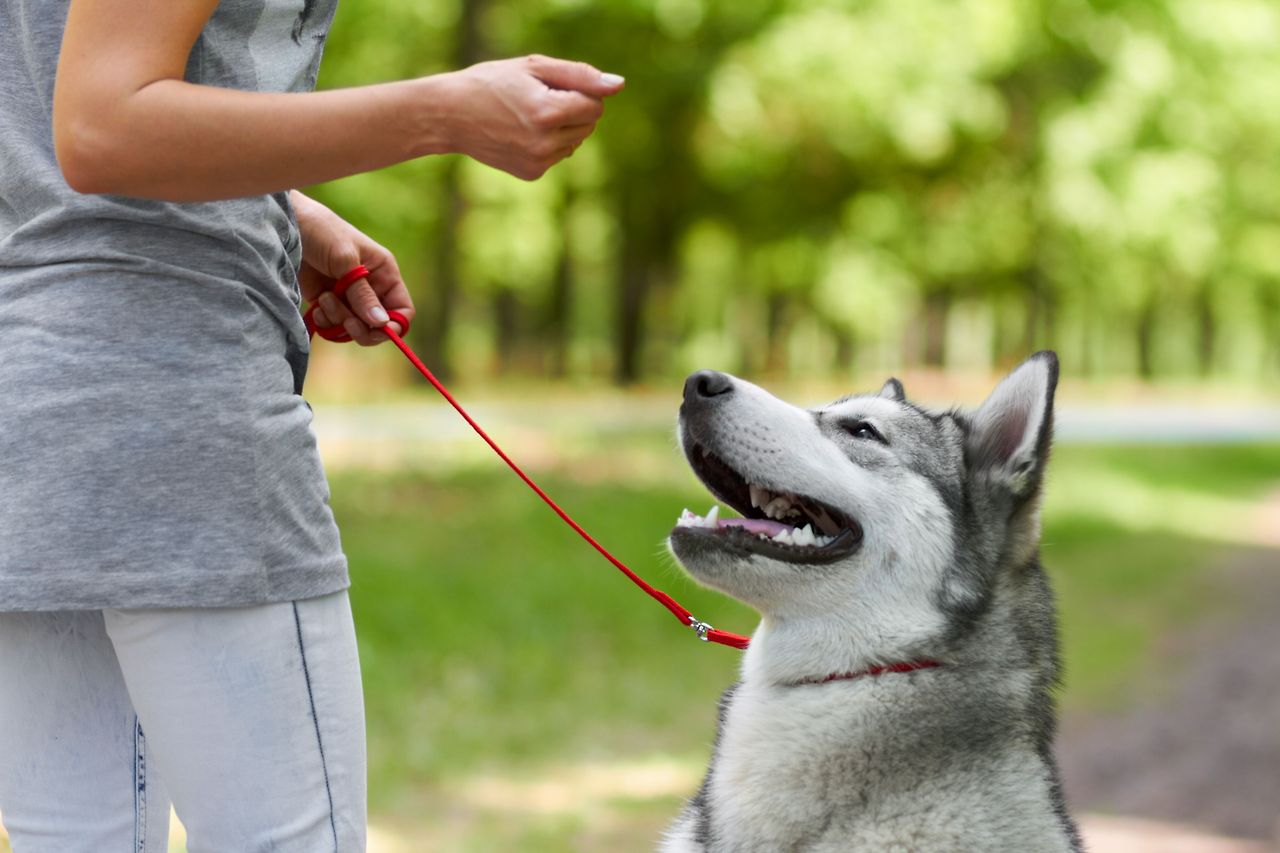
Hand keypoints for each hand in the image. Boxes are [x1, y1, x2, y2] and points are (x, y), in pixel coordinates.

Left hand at [292, 192, 415, 345]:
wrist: (287, 226)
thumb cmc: (322, 232)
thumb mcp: (345, 261)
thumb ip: (362, 294)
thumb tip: (382, 323)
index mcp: (384, 273)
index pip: (402, 309)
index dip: (394, 324)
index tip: (376, 329)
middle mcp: (371, 288)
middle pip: (378, 325)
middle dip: (362, 328)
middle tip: (347, 323)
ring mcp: (348, 297)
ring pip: (354, 327)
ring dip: (339, 320)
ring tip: (325, 298)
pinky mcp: (328, 302)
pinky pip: (333, 326)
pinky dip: (325, 322)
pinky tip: (317, 306)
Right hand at [444, 54, 624, 180]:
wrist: (451, 115)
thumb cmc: (492, 83)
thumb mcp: (535, 67)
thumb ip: (581, 75)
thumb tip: (618, 85)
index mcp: (547, 113)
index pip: (596, 106)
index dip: (579, 92)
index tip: (552, 86)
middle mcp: (545, 143)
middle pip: (589, 125)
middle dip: (573, 110)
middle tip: (537, 99)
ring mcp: (538, 162)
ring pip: (576, 141)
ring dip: (562, 127)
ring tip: (527, 116)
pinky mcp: (532, 173)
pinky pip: (559, 155)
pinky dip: (548, 143)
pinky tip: (521, 133)